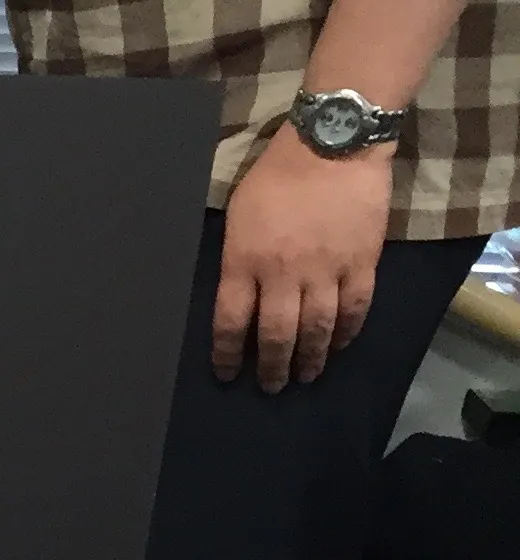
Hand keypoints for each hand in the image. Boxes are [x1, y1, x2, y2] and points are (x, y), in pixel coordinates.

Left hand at [214, 128, 393, 388]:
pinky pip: (356, 307)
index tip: (227, 374)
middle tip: (272, 386)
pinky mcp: (362, 261)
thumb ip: (236, 258)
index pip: (230, 323)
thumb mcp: (238, 216)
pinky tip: (341, 344)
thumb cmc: (276, 175)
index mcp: (245, 262)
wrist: (333, 143)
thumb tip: (234, 292)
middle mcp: (284, 274)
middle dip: (272, 367)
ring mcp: (326, 270)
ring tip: (306, 375)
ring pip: (318, 328)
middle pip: (276, 336)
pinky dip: (348, 331)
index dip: (227, 355)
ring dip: (311, 358)